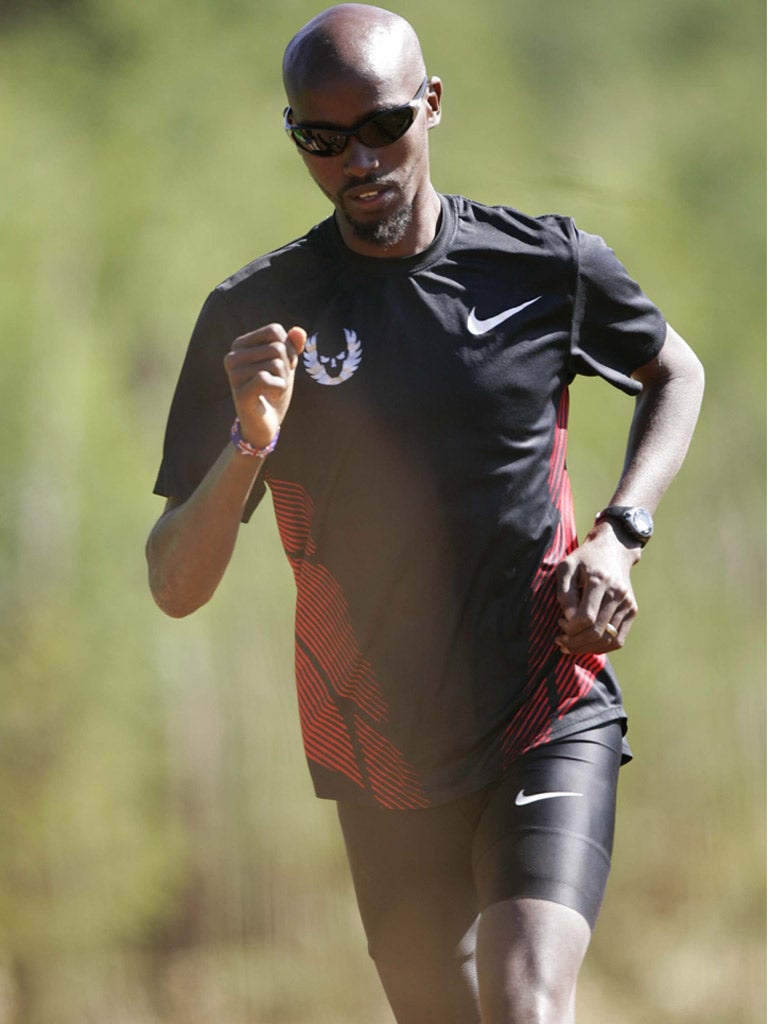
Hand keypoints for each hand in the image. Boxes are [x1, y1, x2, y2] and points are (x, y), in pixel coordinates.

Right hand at [223, 324, 306, 447]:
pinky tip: (271, 396)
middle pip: (277, 347)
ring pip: (275, 363)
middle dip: (286, 366)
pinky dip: (279, 388)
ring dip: (283, 380)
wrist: (265, 424)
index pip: (274, 330)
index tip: (284, 365)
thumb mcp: (286, 364)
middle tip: (276, 381)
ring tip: (272, 390)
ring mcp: (233, 375)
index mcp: (240, 345)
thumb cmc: (273, 390)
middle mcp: (232, 357)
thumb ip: (292, 345)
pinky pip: (268, 378)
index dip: (289, 348)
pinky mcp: (239, 392)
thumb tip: (299, 331)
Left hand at [554, 523, 640, 655]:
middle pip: (597, 632)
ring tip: (570, 646)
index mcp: (599, 581)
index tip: (560, 622)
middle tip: (560, 642)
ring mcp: (627, 603)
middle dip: (575, 643)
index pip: (586, 617)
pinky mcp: (632, 609)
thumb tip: (569, 619)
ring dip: (586, 648)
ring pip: (608, 639)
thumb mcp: (566, 567)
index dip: (570, 627)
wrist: (613, 549)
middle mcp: (617, 593)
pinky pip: (619, 639)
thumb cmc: (584, 559)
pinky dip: (602, 647)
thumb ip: (564, 593)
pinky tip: (587, 645)